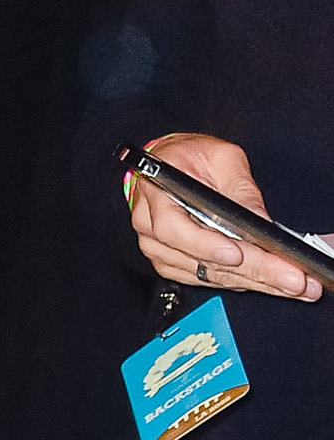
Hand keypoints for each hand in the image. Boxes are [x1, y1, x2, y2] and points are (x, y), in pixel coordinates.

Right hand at [130, 132, 321, 301]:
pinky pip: (207, 279)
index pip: (174, 229)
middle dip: (251, 270)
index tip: (239, 255)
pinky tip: (265, 281)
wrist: (171, 164)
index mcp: (157, 195)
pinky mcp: (172, 263)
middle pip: (199, 259)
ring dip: (251, 281)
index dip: (206, 245)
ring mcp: (159, 249)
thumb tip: (258, 220)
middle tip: (289, 278)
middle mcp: (151, 227)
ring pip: (207, 275)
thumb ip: (239, 188)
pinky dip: (239, 281)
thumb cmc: (191, 156)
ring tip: (288, 283)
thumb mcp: (222, 157)